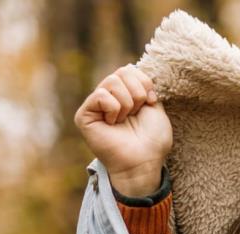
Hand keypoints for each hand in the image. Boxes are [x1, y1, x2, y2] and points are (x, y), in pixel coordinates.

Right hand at [74, 65, 171, 196]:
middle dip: (138, 93)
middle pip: (122, 71)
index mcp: (125, 94)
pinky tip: (113, 124)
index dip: (145, 83)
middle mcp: (108, 97)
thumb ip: (144, 86)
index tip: (150, 102)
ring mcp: (95, 105)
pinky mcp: (84, 115)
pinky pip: (100, 95)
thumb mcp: (155, 107)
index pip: (130, 69)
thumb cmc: (152, 140)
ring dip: (128, 103)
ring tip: (125, 120)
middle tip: (136, 113)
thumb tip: (131, 67)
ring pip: (112, 81)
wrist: (144, 162)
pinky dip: (114, 109)